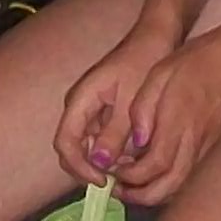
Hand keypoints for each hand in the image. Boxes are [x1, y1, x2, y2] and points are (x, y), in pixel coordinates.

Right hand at [54, 21, 184, 187]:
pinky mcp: (101, 111)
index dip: (80, 168)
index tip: (104, 181)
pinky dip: (110, 151)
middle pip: (71, 148)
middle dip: (90, 168)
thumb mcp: (131, 101)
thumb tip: (100, 163)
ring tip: (127, 170)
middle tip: (117, 182)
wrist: (155, 38)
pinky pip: (98, 137)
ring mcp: (88, 108)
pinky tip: (130, 156)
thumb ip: (115, 133)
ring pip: (85, 146)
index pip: (65, 143)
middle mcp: (79, 106)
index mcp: (80, 100)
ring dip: (101, 162)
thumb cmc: (143, 63)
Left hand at [108, 26, 220, 204]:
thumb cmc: (201, 61)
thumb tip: (137, 142)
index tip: (114, 171)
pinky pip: (192, 178)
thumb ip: (143, 108)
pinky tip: (160, 175)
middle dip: (139, 196)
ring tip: (135, 185)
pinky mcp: (217, 149)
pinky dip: (172, 186)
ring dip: (155, 194)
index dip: (130, 177)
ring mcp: (209, 149)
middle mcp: (196, 143)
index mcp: (178, 123)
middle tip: (119, 188)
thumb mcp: (161, 72)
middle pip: (167, 188)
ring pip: (181, 188)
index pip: (153, 167)